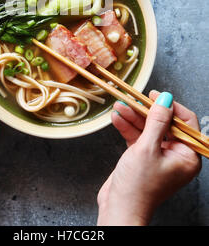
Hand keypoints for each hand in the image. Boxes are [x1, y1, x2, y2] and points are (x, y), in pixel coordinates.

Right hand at [97, 91, 201, 225]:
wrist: (119, 209)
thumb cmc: (138, 186)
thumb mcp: (147, 148)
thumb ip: (157, 121)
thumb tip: (166, 99)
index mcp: (187, 156)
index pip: (184, 123)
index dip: (170, 107)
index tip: (155, 95)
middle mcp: (176, 156)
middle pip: (164, 124)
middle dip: (146, 111)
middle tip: (133, 99)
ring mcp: (159, 157)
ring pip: (148, 129)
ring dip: (133, 117)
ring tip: (120, 106)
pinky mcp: (143, 158)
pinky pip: (138, 137)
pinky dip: (128, 127)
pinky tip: (117, 118)